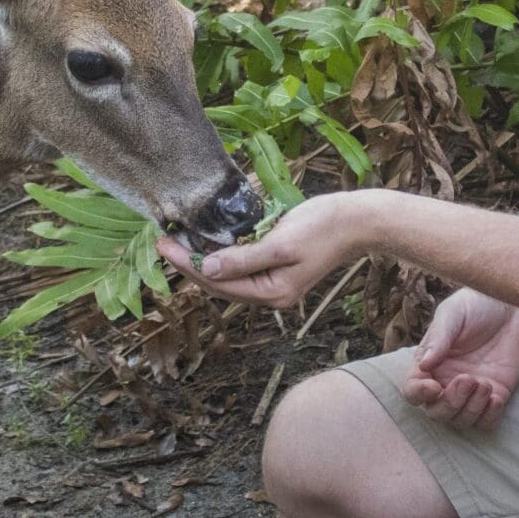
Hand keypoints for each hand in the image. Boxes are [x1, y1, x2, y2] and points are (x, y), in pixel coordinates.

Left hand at [154, 192, 370, 307]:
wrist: (356, 221)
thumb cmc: (323, 228)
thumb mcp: (281, 243)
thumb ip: (243, 259)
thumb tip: (206, 269)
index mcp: (272, 294)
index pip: (218, 284)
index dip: (187, 265)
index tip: (164, 246)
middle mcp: (271, 296)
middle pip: (219, 285)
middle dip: (189, 265)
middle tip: (161, 242)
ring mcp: (274, 285)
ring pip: (228, 278)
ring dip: (202, 262)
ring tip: (176, 244)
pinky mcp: (277, 270)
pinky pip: (240, 269)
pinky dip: (220, 258)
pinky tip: (206, 244)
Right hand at [400, 288, 518, 430]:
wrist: (514, 304)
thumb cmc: (478, 305)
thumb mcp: (454, 313)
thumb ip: (439, 338)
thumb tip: (423, 366)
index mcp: (429, 363)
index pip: (412, 390)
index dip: (418, 394)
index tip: (434, 387)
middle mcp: (447, 381)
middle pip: (436, 413)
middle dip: (450, 403)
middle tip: (467, 380)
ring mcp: (471, 392)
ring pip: (461, 421)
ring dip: (471, 409)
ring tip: (484, 383)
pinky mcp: (496, 395)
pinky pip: (486, 422)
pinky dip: (489, 417)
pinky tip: (496, 398)